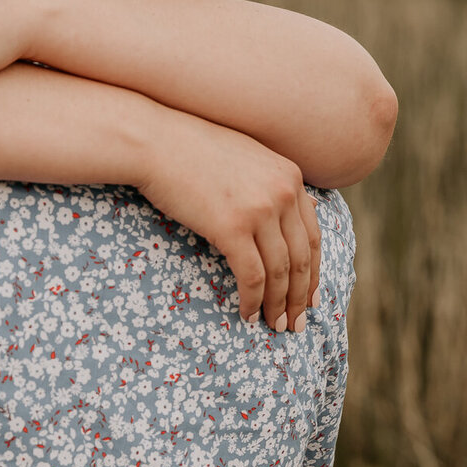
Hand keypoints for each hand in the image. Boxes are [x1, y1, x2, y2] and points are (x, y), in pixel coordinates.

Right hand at [134, 114, 320, 329]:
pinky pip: (252, 275)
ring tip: (273, 325)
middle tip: (295, 324)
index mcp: (289, 176)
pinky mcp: (232, 227)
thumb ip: (271, 181)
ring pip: (280, 272)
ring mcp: (259, 210)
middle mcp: (283, 192)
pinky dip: (253, 300)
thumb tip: (297, 204)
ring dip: (279, 305)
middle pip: (302, 258)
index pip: (312, 235)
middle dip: (300, 297)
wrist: (153, 140)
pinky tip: (247, 314)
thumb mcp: (243, 157)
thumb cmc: (187, 148)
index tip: (309, 297)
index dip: (313, 272)